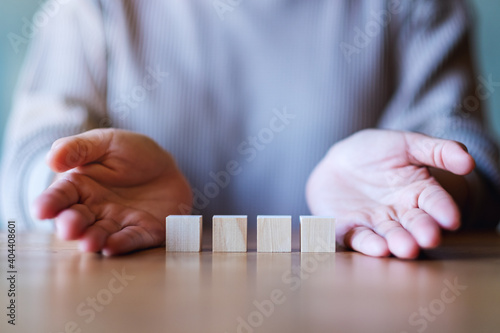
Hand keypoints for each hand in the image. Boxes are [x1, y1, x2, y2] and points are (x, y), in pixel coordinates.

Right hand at [33, 129, 191, 254]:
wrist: (168, 168)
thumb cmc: (133, 154)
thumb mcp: (106, 142)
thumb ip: (79, 148)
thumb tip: (51, 159)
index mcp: (80, 186)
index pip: (60, 195)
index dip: (49, 203)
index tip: (41, 210)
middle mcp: (94, 209)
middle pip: (77, 220)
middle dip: (71, 225)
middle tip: (69, 228)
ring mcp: (118, 222)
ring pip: (100, 234)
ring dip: (93, 240)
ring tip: (89, 242)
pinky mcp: (142, 231)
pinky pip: (130, 239)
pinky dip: (121, 244)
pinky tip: (112, 247)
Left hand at [306, 129, 474, 258]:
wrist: (336, 161)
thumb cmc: (374, 152)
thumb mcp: (407, 144)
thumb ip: (438, 151)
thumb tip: (469, 161)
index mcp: (418, 192)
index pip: (434, 201)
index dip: (443, 210)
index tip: (451, 219)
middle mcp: (400, 213)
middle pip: (414, 223)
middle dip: (422, 231)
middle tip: (429, 239)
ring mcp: (375, 223)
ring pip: (390, 235)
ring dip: (398, 243)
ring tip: (406, 249)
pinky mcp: (350, 230)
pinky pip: (359, 238)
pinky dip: (369, 244)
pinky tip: (378, 248)